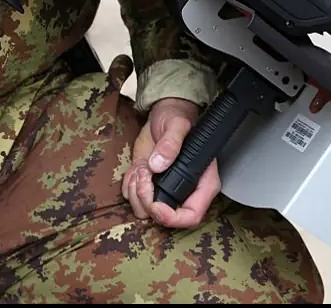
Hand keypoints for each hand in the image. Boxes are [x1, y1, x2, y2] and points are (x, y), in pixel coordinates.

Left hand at [122, 97, 221, 227]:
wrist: (163, 113)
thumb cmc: (178, 118)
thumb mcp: (177, 125)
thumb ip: (171, 143)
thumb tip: (158, 164)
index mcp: (201, 182)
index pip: (192, 215)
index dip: (172, 218)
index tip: (156, 205)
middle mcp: (184, 190)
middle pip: (164, 218)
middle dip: (147, 200)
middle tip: (145, 173)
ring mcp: (164, 189)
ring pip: (144, 210)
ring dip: (136, 191)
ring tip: (141, 168)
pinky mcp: (147, 184)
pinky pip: (132, 196)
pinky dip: (128, 184)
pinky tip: (136, 168)